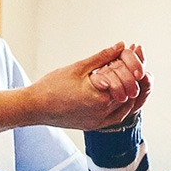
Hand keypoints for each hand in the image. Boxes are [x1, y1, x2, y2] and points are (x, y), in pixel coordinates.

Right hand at [28, 42, 144, 130]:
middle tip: (135, 59)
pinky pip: (118, 116)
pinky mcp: (95, 125)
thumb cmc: (52, 86)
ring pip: (128, 105)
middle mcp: (103, 112)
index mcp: (100, 96)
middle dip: (135, 74)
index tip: (135, 50)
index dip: (133, 63)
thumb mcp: (79, 67)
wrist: (35, 107)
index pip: (128, 78)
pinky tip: (122, 91)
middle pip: (131, 92)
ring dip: (131, 88)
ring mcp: (100, 121)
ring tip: (130, 72)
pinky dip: (124, 103)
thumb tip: (121, 45)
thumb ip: (103, 57)